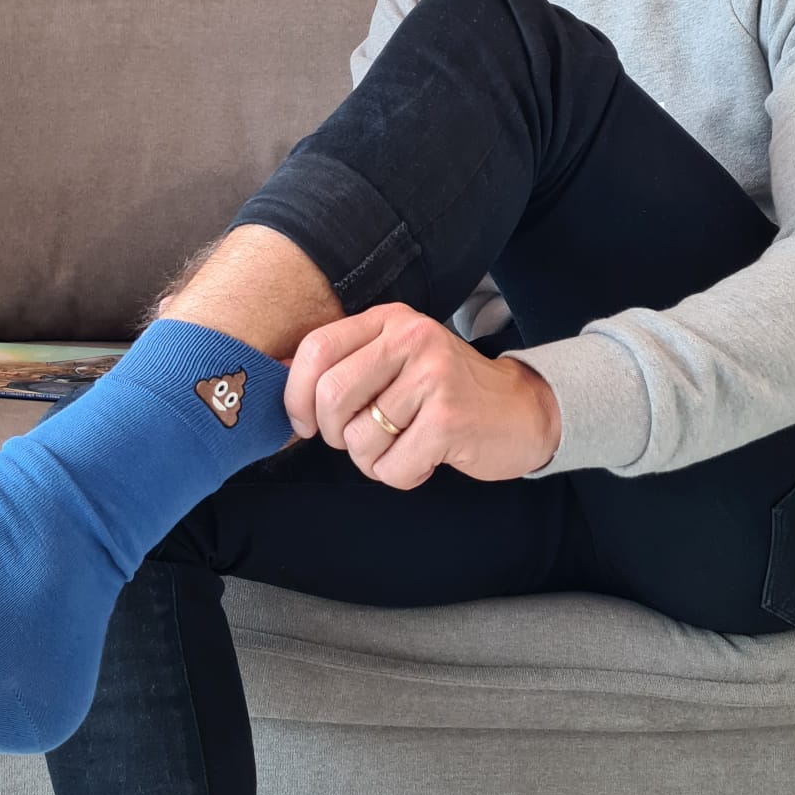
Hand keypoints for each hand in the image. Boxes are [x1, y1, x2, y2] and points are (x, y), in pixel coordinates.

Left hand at [283, 302, 561, 487]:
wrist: (522, 410)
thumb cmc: (445, 392)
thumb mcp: (396, 360)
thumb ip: (345, 364)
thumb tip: (272, 376)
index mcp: (390, 319)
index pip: (316, 349)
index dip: (295, 395)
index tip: (304, 423)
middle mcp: (412, 338)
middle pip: (330, 395)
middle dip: (334, 434)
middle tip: (360, 440)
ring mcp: (434, 377)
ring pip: (360, 439)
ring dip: (372, 461)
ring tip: (400, 448)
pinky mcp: (449, 420)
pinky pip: (392, 467)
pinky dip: (400, 475)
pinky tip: (424, 460)